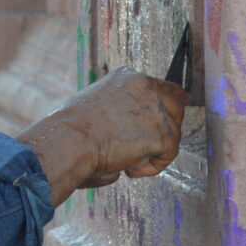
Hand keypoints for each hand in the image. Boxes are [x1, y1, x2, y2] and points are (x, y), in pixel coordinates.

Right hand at [17, 67, 188, 205]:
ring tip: (125, 161)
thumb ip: (119, 109)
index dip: (164, 107)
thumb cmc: (70, 129)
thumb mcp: (95, 103)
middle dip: (167, 128)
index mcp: (127, 76)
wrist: (69, 140)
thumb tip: (131, 134)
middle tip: (149, 148)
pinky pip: (168, 154)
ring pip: (173, 133)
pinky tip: (128, 169)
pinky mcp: (163, 133)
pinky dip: (152, 167)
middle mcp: (146, 86)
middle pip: (176, 106)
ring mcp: (156, 108)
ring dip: (154, 150)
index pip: (161, 88)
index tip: (162, 122)